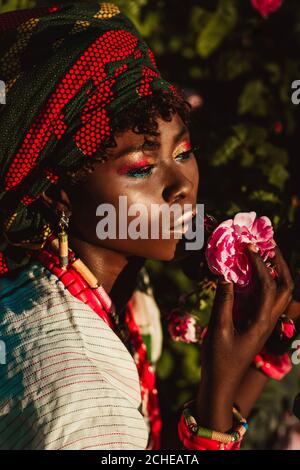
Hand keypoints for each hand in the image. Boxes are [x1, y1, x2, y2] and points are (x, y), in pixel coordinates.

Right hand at [195, 244, 293, 430]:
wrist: (222, 383)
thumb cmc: (219, 359)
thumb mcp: (218, 329)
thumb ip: (223, 302)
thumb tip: (226, 277)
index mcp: (262, 321)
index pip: (269, 286)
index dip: (260, 264)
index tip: (248, 248)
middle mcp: (268, 320)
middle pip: (286, 287)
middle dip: (279, 264)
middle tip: (267, 245)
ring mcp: (264, 322)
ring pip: (279, 293)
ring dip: (274, 271)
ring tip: (262, 253)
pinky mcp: (257, 324)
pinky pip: (265, 298)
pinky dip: (262, 281)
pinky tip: (248, 273)